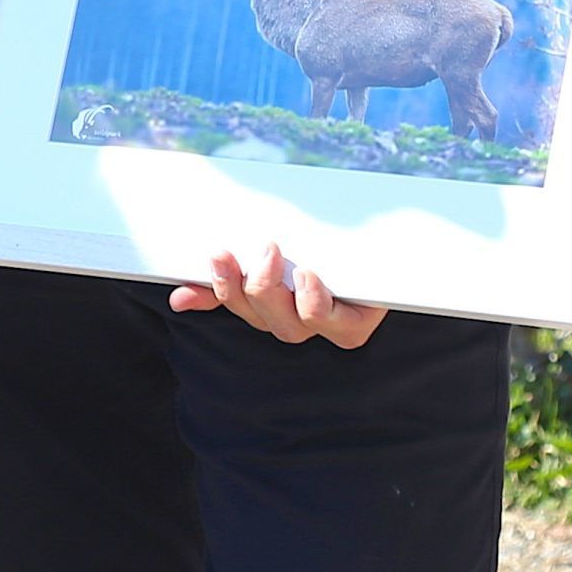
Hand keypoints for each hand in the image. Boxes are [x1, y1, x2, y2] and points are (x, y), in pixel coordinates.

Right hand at [170, 243, 385, 347]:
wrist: (392, 243)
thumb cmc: (328, 246)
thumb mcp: (276, 254)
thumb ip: (232, 275)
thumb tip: (179, 301)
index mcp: (277, 304)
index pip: (239, 307)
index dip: (220, 290)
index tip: (214, 255)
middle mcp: (302, 319)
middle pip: (263, 319)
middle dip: (244, 288)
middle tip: (241, 250)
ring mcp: (331, 324)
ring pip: (291, 328)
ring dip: (273, 294)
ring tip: (272, 253)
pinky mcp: (361, 322)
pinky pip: (334, 328)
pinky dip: (314, 305)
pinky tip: (308, 278)